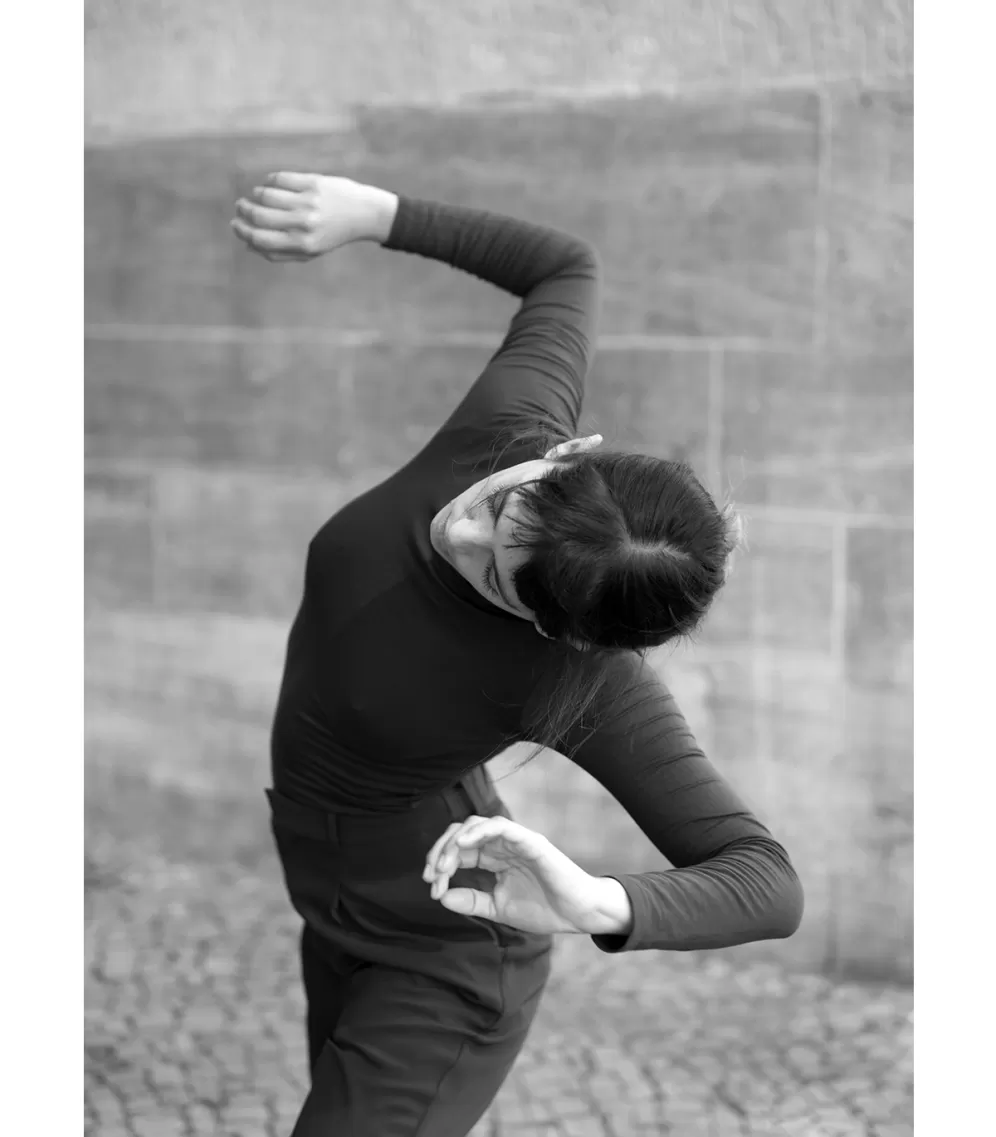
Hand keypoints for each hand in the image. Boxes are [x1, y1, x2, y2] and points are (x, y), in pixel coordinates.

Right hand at [230, 172, 398, 262]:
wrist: (364, 214)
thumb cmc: (332, 234)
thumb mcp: (310, 250)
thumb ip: (280, 252)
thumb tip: (248, 244)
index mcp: (302, 245)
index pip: (260, 239)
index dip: (242, 231)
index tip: (236, 223)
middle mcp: (305, 224)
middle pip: (260, 216)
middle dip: (244, 210)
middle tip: (240, 206)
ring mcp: (309, 202)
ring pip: (266, 195)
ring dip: (256, 195)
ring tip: (257, 196)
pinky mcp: (313, 183)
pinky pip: (279, 179)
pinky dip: (270, 181)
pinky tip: (271, 184)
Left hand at [423, 815, 633, 936]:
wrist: (577, 915)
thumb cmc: (544, 909)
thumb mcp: (499, 908)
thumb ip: (473, 901)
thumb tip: (442, 897)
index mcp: (495, 858)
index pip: (460, 851)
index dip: (441, 865)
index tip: (432, 888)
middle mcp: (502, 845)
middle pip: (462, 834)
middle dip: (441, 851)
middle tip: (431, 874)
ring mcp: (515, 840)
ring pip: (476, 826)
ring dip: (454, 843)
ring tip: (443, 865)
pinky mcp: (529, 840)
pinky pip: (500, 826)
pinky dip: (479, 831)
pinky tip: (462, 845)